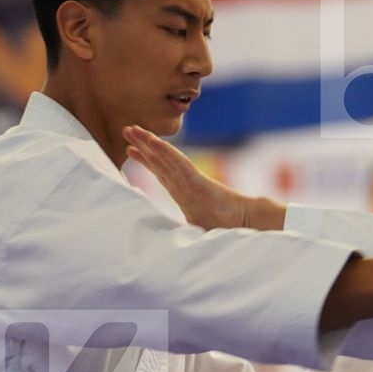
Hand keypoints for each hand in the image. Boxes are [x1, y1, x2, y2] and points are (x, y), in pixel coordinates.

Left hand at [123, 125, 263, 229]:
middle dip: (143, 145)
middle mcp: (184, 183)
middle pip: (159, 161)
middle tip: (127, 130)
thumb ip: (183, 230)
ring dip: (148, 143)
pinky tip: (152, 141)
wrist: (244, 223)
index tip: (131, 150)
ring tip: (133, 129)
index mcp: (184, 193)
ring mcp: (189, 180)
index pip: (161, 172)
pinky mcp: (196, 181)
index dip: (146, 160)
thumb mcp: (197, 229)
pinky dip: (165, 152)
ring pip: (165, 158)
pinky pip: (177, 164)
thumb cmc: (225, 226)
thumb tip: (170, 242)